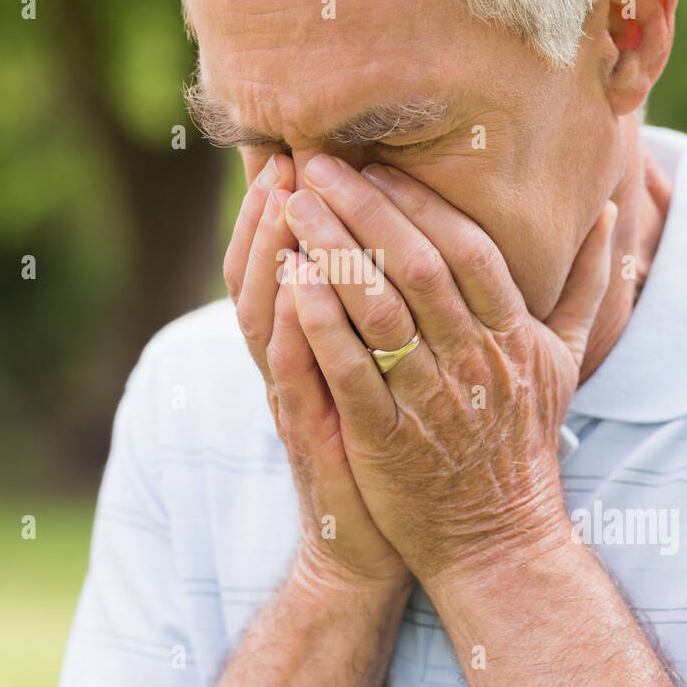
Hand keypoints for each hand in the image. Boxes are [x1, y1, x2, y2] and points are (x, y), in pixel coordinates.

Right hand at [223, 155, 409, 589]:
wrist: (379, 543)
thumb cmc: (395, 449)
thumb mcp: (389, 375)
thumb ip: (395, 309)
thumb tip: (421, 241)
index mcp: (321, 339)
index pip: (290, 254)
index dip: (288, 201)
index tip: (299, 144)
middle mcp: (299, 361)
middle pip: (265, 270)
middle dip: (272, 210)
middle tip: (284, 154)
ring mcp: (299, 397)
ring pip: (267, 315)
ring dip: (270, 256)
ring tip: (280, 199)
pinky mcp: (312, 435)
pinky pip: (291, 376)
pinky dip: (289, 331)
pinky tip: (294, 286)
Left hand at [282, 156, 615, 587]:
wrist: (498, 540)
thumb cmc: (524, 441)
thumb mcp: (566, 362)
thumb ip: (586, 285)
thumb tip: (613, 216)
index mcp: (513, 335)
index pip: (469, 250)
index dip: (420, 201)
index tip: (375, 164)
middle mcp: (475, 361)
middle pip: (418, 267)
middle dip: (365, 208)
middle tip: (318, 163)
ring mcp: (431, 400)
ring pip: (380, 310)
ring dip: (334, 251)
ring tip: (294, 207)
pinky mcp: (387, 439)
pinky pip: (350, 370)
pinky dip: (320, 322)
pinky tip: (290, 282)